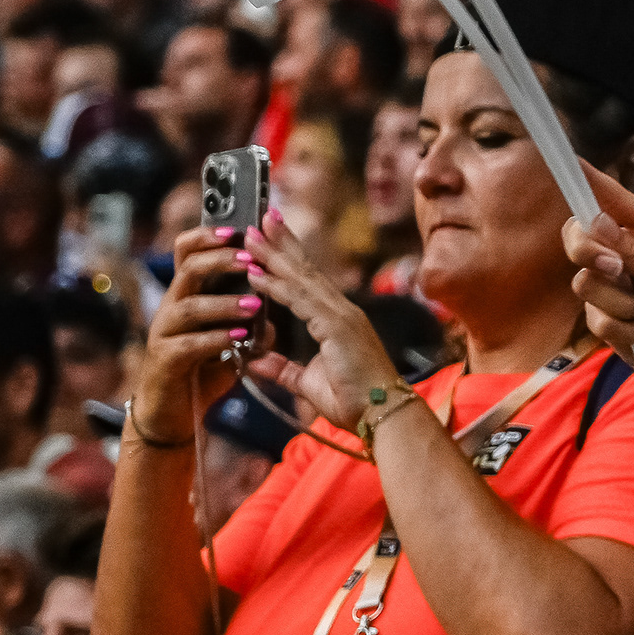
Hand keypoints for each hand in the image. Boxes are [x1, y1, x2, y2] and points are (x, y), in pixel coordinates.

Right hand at [130, 227, 253, 446]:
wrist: (172, 417)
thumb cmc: (200, 375)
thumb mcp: (230, 347)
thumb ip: (248, 330)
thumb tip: (271, 320)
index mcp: (188, 296)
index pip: (188, 252)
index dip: (210, 237)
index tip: (240, 228)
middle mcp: (172, 308)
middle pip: (186, 268)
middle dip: (219, 260)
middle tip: (250, 259)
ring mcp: (165, 333)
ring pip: (186, 306)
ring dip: (223, 303)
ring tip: (254, 305)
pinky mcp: (164, 361)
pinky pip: (187, 344)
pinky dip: (215, 339)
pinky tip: (238, 339)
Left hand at [235, 219, 399, 433]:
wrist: (383, 416)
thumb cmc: (356, 403)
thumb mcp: (308, 383)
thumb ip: (283, 369)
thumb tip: (256, 360)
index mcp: (338, 321)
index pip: (308, 282)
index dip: (287, 259)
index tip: (268, 240)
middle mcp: (342, 311)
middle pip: (306, 270)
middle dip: (281, 244)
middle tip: (260, 218)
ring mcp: (341, 316)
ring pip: (301, 278)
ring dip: (273, 255)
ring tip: (251, 233)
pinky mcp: (337, 326)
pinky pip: (300, 299)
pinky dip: (276, 285)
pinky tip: (256, 272)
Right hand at [563, 169, 633, 404]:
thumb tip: (595, 221)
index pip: (615, 203)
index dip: (591, 183)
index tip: (571, 162)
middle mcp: (628, 256)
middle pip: (580, 237)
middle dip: (591, 252)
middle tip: (616, 269)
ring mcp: (614, 288)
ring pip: (586, 283)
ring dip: (623, 304)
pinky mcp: (606, 319)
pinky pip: (595, 317)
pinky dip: (625, 329)